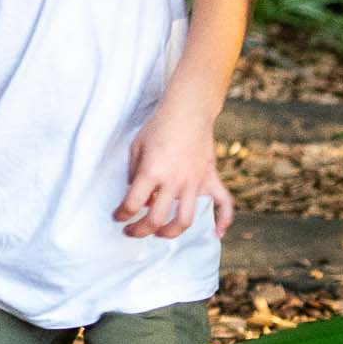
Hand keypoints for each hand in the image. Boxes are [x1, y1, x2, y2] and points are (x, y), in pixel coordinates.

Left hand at [114, 105, 233, 239]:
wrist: (188, 110)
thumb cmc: (158, 126)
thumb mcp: (136, 147)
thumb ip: (134, 173)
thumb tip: (137, 195)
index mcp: (152, 172)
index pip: (133, 204)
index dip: (121, 214)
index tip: (118, 217)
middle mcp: (174, 181)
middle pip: (156, 218)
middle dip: (140, 230)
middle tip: (132, 231)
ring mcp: (194, 181)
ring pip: (186, 219)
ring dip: (171, 232)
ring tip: (160, 233)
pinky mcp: (210, 178)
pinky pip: (224, 203)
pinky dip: (224, 220)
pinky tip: (216, 233)